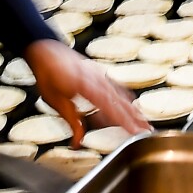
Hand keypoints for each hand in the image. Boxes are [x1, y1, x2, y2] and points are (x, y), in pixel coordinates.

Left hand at [25, 39, 147, 143]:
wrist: (45, 50)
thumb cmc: (47, 75)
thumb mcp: (55, 102)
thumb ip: (72, 122)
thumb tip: (78, 143)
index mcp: (86, 86)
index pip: (110, 107)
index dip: (124, 121)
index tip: (135, 131)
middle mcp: (98, 80)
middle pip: (121, 102)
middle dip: (135, 118)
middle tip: (147, 131)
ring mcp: (100, 75)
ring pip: (121, 95)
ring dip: (133, 110)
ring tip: (144, 122)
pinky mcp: (99, 74)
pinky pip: (116, 87)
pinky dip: (125, 98)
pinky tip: (131, 104)